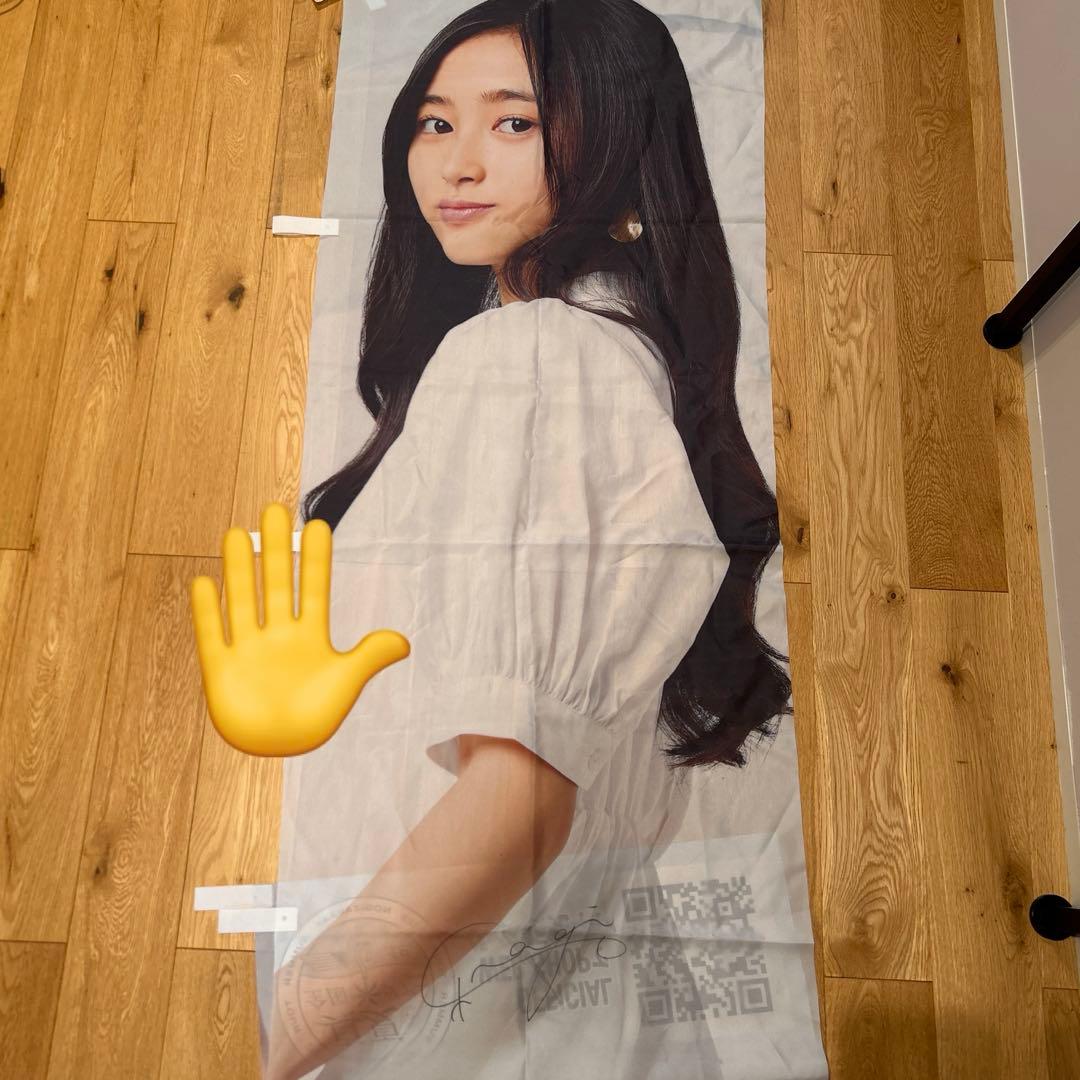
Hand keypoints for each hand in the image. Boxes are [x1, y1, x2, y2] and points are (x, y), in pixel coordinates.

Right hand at [189, 501, 409, 756]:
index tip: (318, 527)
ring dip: (238, 569)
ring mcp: (248, 649)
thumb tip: (403, 642)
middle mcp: (278, 635)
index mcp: (310, 636)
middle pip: (276, 583)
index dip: (315, 560)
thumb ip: (369, 657)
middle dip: (274, 548)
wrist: (280, 749)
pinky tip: (204, 582)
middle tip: (275, 510)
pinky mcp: (221, 669)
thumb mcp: (346, 682)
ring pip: (242, 600)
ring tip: (236, 532)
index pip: (313, 588)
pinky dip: (207, 611)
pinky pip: (212, 635)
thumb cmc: (315, 718)